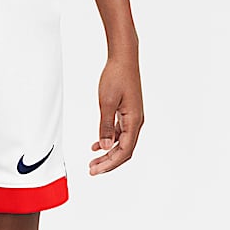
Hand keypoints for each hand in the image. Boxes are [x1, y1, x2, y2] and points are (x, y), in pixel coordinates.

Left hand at [89, 54, 143, 174]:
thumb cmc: (116, 76)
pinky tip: (97, 146)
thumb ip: (106, 126)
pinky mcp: (127, 113)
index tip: (96, 170)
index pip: (124, 151)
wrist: (124, 58)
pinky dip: (109, 142)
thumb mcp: (106, 102)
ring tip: (93, 162)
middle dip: (108, 163)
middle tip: (92, 170)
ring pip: (122, 143)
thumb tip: (105, 146)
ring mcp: (133, 118)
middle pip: (124, 151)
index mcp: (134, 121)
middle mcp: (136, 121)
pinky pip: (120, 134)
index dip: (110, 163)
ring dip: (108, 154)